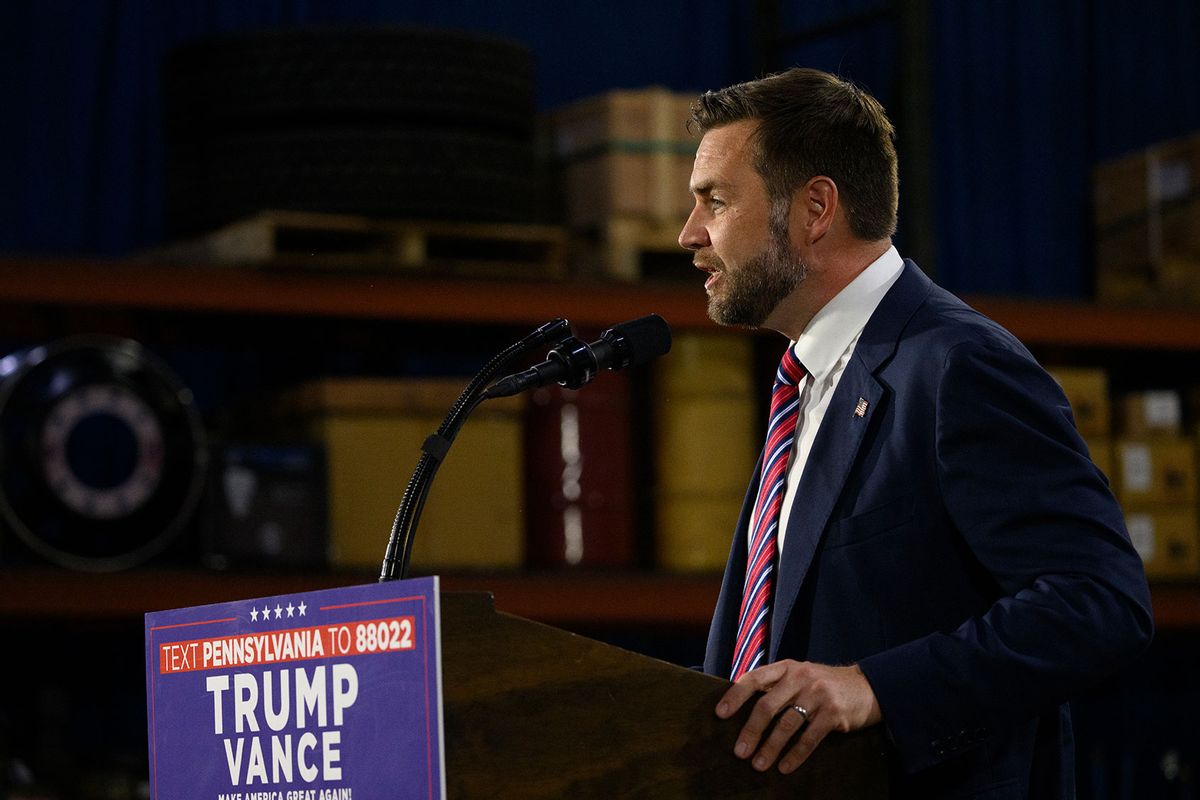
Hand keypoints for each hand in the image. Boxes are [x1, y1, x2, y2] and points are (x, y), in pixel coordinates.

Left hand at [716, 660, 881, 773]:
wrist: (867, 687)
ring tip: (759, 765)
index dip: (735, 695)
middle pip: (768, 706)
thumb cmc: (824, 684)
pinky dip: (795, 755)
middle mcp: (801, 678)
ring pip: (787, 725)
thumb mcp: (800, 675)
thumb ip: (776, 686)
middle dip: (751, 731)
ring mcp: (818, 695)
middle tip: (739, 752)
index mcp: (787, 668)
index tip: (720, 714)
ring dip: (770, 747)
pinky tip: (785, 767)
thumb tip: (742, 707)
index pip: (755, 678)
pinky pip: (810, 738)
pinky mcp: (834, 714)